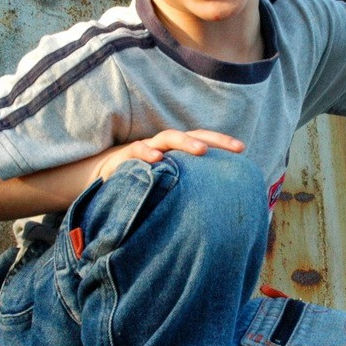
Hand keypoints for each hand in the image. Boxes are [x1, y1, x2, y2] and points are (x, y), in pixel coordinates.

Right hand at [92, 129, 245, 181]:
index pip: (203, 141)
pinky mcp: (124, 157)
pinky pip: (136, 151)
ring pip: (167, 137)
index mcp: (176, 151)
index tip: (243, 150)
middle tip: (233, 148)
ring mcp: (145, 148)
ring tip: (201, 151)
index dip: (222, 143)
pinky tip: (157, 158)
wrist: (102, 178)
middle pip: (191, 135)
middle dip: (213, 140)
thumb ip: (187, 188)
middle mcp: (164, 145)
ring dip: (185, 142)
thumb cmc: (142, 182)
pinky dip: (147, 152)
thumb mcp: (168, 184)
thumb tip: (217, 210)